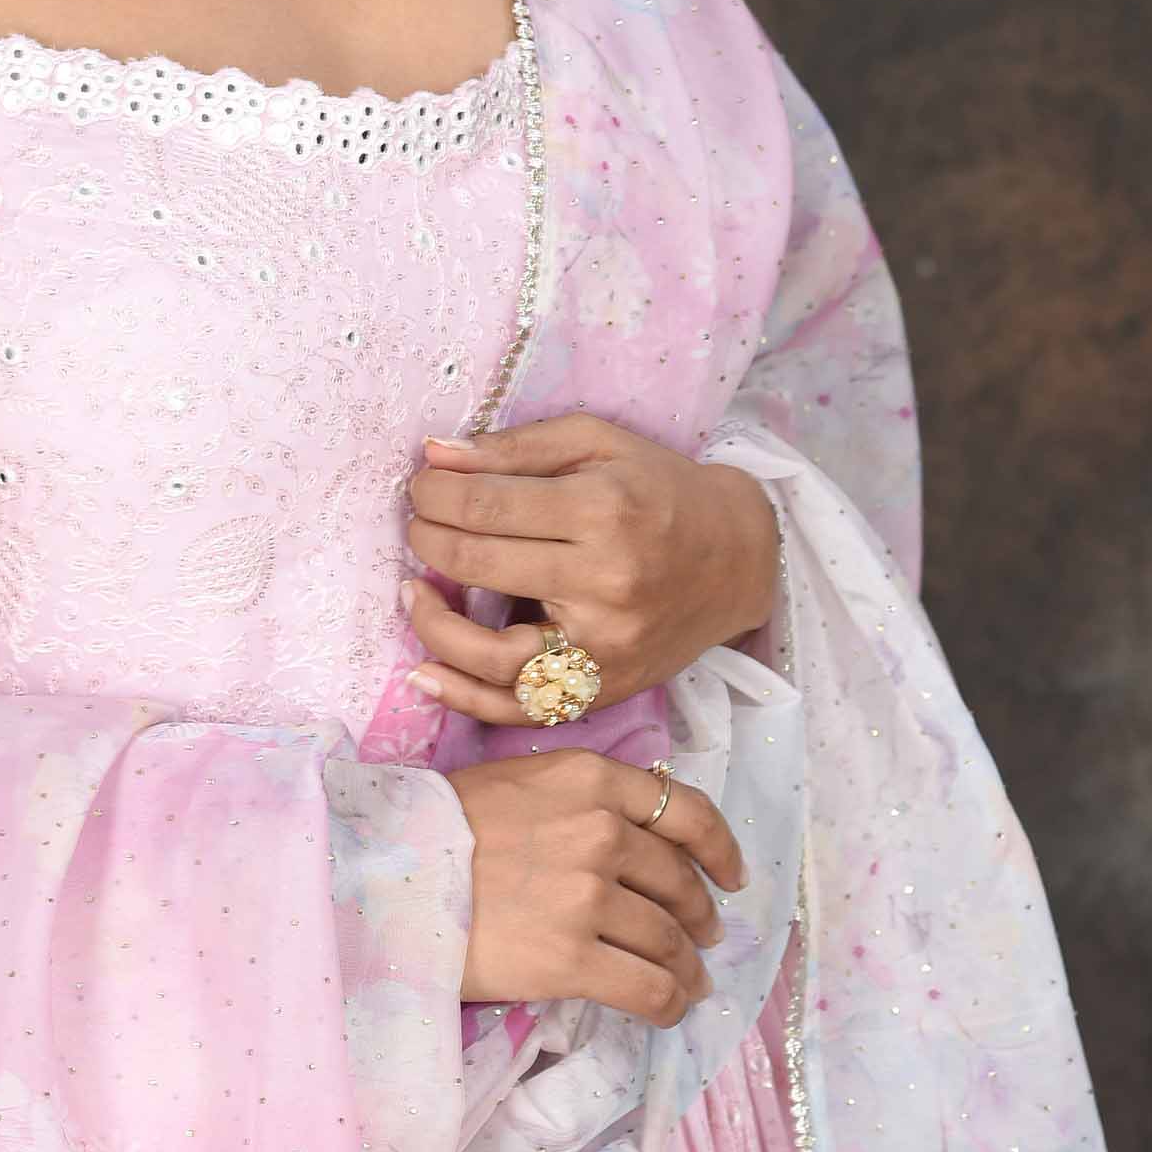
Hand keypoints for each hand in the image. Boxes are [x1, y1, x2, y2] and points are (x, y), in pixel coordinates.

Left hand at [404, 413, 777, 723]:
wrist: (738, 558)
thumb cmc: (660, 490)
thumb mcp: (598, 444)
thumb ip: (515, 447)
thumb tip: (435, 454)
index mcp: (603, 511)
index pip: (486, 505)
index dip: (436, 493)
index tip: (422, 484)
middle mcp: (604, 583)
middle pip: (479, 565)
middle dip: (427, 539)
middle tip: (417, 524)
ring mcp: (604, 647)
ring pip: (491, 655)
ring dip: (432, 622)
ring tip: (413, 592)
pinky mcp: (604, 688)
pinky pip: (519, 708)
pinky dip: (463, 696)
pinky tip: (425, 673)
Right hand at [448, 748, 744, 1019]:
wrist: (381, 876)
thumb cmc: (434, 829)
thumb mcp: (515, 783)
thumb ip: (579, 799)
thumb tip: (630, 837)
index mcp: (589, 779)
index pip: (685, 811)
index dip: (720, 851)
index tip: (732, 877)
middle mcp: (600, 832)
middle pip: (680, 883)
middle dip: (699, 916)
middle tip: (701, 938)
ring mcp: (588, 897)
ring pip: (669, 940)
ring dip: (688, 967)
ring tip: (689, 982)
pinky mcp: (571, 959)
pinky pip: (649, 988)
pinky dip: (671, 1003)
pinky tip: (671, 1008)